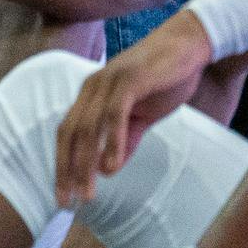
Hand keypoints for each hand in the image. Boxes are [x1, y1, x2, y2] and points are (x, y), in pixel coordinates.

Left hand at [55, 8, 212, 204]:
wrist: (185, 46)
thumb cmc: (161, 80)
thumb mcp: (141, 116)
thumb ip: (125, 139)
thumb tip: (109, 167)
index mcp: (90, 95)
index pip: (67, 133)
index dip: (62, 164)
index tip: (64, 194)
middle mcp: (91, 87)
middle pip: (70, 133)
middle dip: (66, 169)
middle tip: (69, 201)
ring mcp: (108, 81)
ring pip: (88, 127)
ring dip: (86, 162)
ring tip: (89, 192)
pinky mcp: (128, 79)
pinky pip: (114, 115)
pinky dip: (111, 141)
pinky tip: (112, 166)